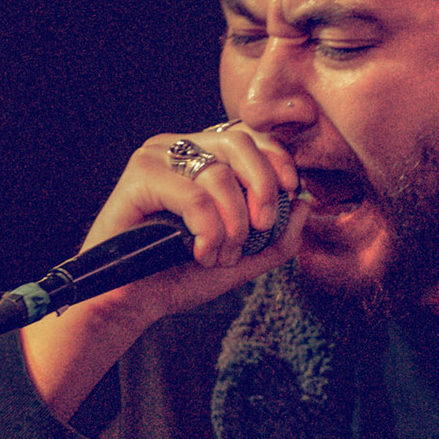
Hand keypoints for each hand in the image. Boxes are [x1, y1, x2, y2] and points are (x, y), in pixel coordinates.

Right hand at [21, 122, 302, 422]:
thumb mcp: (242, 258)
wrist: (133, 301)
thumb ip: (278, 236)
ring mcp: (157, 157)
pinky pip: (193, 196)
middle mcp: (180, 148)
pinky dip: (208, 230)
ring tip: (219, 254)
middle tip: (261, 226)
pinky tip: (200, 253)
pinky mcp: (139, 175)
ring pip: (218, 173)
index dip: (278, 160)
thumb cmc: (179, 275)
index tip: (291, 192)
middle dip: (263, 186)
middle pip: (241, 142)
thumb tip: (305, 203)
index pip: (252, 137)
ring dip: (231, 223)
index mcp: (205, 157)